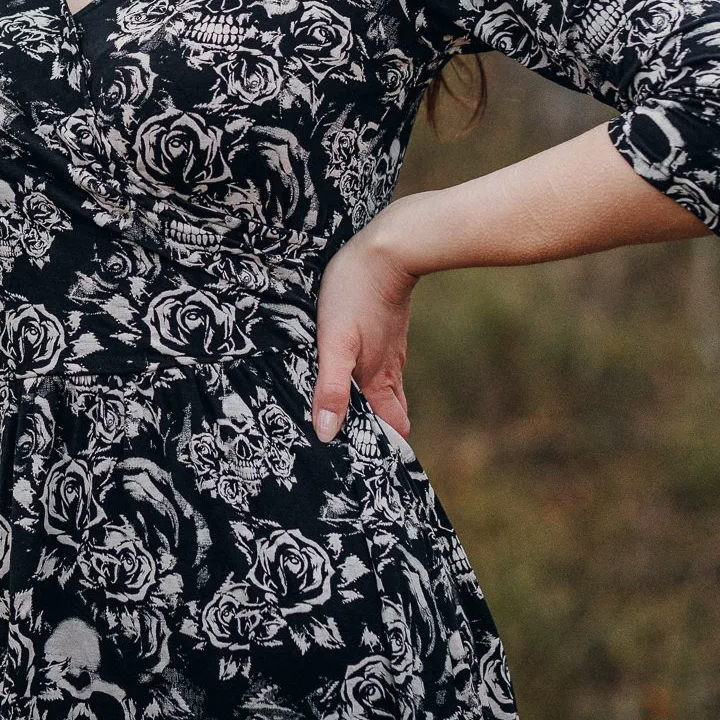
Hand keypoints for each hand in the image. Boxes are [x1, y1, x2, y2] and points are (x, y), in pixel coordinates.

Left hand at [312, 202, 418, 442]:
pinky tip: (353, 376)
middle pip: (390, 413)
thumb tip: (326, 435)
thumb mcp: (335, 343)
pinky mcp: (383, 329)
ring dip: (372, 408)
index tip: (372, 472)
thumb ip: (331, 388)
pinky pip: (379, 366)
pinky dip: (368, 382)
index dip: (385, 450)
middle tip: (356, 452)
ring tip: (350, 423)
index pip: (392, 428)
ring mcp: (388, 349)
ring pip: (384, 390)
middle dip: (377, 434)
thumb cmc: (356, 294)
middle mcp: (387, 370)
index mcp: (378, 380)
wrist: (388, 247)